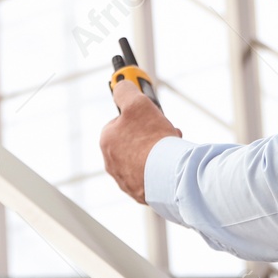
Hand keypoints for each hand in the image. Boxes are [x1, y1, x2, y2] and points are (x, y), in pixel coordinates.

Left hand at [99, 79, 181, 203]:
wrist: (167, 174)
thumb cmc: (152, 138)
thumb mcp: (137, 103)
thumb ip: (125, 91)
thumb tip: (120, 85)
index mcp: (107, 140)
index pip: (120, 122)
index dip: (139, 117)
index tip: (151, 116)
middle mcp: (110, 161)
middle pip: (133, 141)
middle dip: (150, 135)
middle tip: (165, 132)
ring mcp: (124, 179)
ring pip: (142, 158)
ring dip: (156, 151)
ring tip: (170, 149)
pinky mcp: (138, 192)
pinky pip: (149, 175)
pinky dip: (159, 169)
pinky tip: (169, 165)